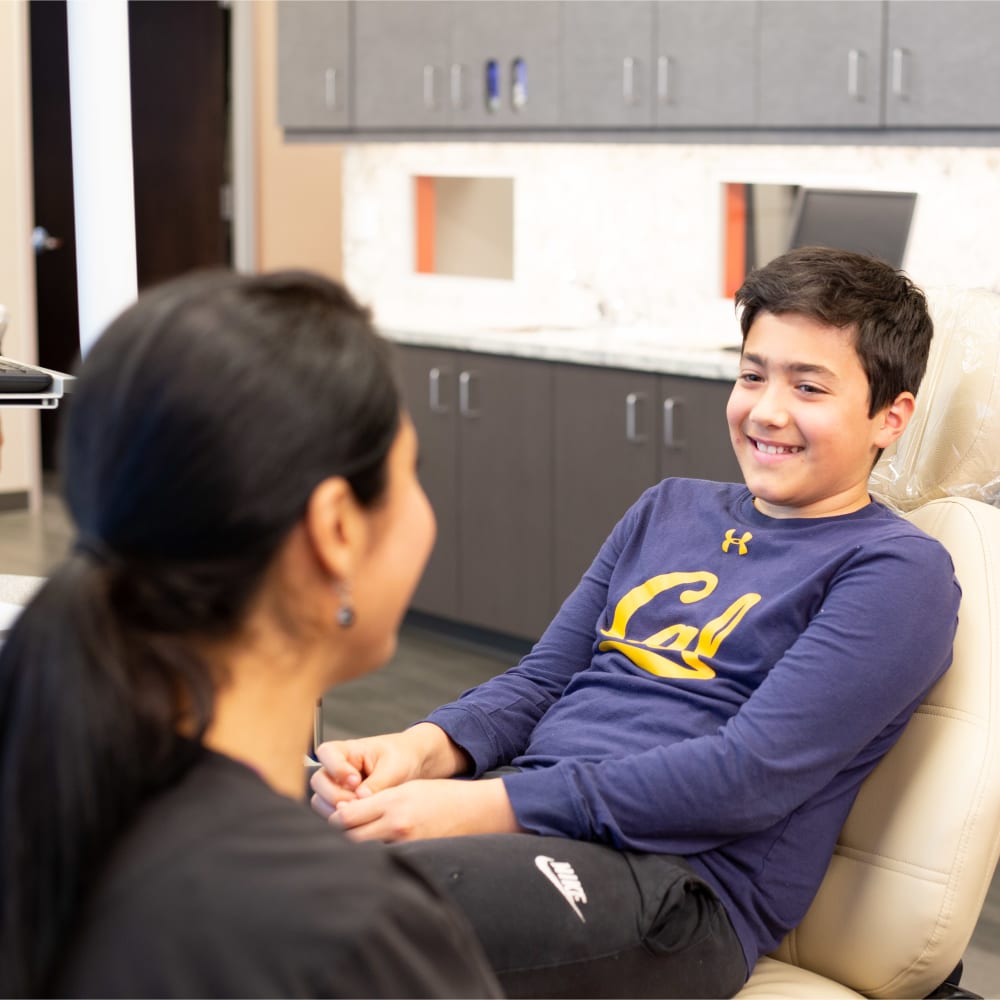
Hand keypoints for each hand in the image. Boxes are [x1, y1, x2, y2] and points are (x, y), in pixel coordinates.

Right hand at [309, 723, 468, 819]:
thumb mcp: (394, 767)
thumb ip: (377, 783)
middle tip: (358, 801)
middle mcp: (335, 768)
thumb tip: (360, 799)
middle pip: (318, 782)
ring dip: (338, 810)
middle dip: (336, 795)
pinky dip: (344, 819)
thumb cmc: (401, 757)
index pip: (326, 753)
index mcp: (346, 750)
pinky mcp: (341, 804)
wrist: (411, 766)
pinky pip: (331, 814)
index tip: (355, 780)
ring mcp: (336, 787)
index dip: (336, 768)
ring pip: (320, 801)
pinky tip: (362, 819)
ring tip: (362, 811)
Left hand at [329, 777, 520, 842]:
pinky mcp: (416, 859)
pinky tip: (372, 857)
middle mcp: (397, 826)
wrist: (477, 811)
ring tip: (350, 845)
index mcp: (393, 803)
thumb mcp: (408, 787)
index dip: (335, 817)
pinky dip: (374, 859)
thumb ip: (377, 799)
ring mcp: (406, 846)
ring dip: (354, 849)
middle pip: (350, 839)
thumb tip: (346, 812)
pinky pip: (385, 861)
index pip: (347, 816)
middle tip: (335, 834)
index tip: (333, 816)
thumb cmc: (443, 795)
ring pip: (364, 853)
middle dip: (339, 836)